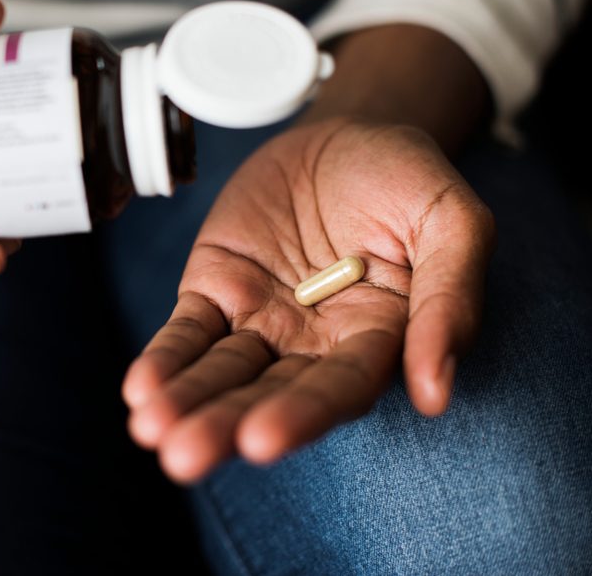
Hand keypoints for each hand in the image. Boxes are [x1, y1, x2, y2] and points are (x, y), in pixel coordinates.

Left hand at [122, 118, 494, 482]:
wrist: (341, 135)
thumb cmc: (403, 179)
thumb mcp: (451, 221)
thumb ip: (449, 298)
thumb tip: (435, 393)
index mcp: (378, 337)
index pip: (340, 387)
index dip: (303, 413)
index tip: (263, 439)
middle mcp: (315, 343)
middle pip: (270, 393)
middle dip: (226, 424)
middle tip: (185, 455)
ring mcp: (261, 319)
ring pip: (222, 371)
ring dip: (186, 402)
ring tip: (150, 430)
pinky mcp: (216, 290)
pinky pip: (188, 330)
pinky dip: (165, 357)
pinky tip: (140, 388)